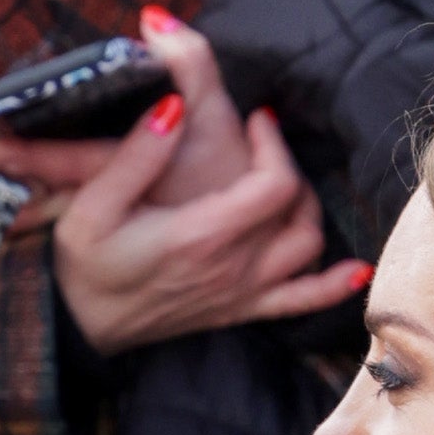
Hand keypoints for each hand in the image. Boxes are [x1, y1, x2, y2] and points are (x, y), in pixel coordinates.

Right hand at [0, 16, 368, 357]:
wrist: (78, 328)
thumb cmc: (84, 265)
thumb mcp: (92, 206)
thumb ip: (136, 155)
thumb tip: (173, 106)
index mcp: (202, 235)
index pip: (276, 183)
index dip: (274, 143)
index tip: (255, 120)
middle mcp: (233, 267)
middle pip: (297, 209)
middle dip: (286, 163)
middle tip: (261, 140)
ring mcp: (242, 293)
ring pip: (308, 247)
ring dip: (308, 208)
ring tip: (284, 180)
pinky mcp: (240, 310)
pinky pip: (302, 301)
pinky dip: (334, 286)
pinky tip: (355, 270)